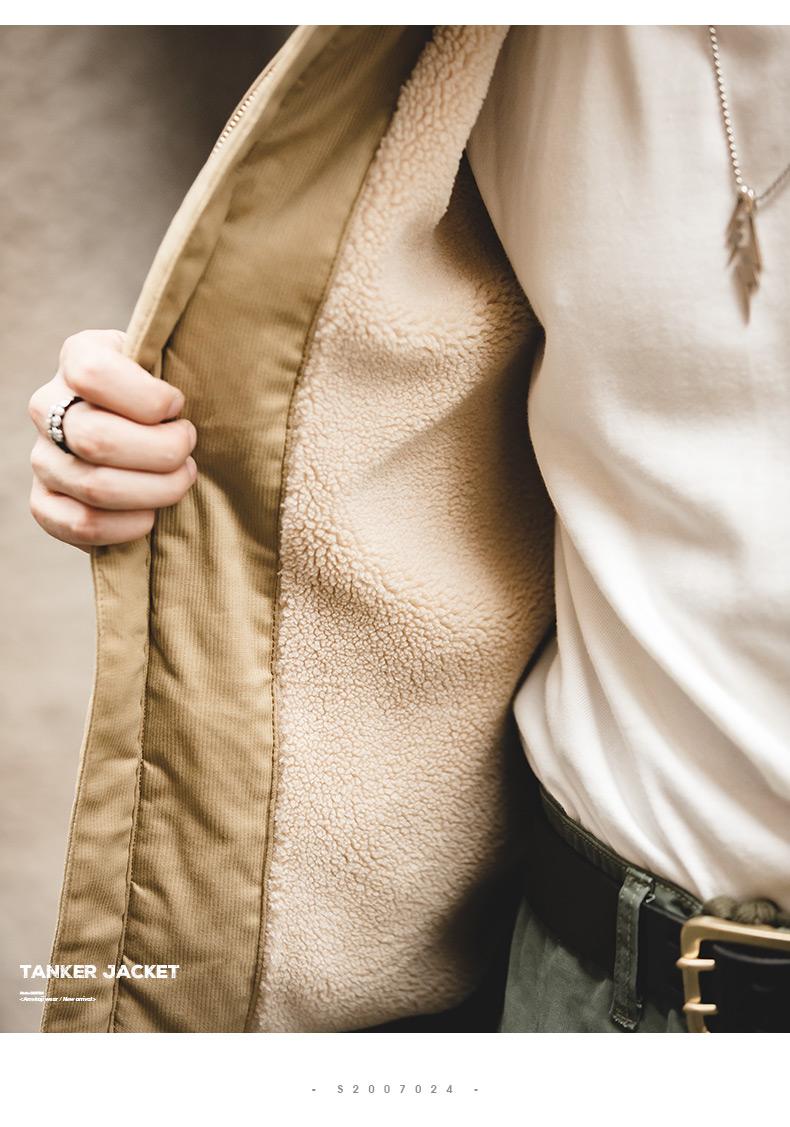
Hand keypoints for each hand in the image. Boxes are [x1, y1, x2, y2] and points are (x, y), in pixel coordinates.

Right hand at [28, 329, 197, 551]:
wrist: (148, 432)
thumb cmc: (169, 399)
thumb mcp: (172, 367)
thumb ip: (176, 367)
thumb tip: (185, 404)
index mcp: (78, 357)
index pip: (94, 374)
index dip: (149, 398)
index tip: (178, 406)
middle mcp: (48, 406)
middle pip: (98, 440)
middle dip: (162, 452)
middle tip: (188, 451)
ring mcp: (42, 457)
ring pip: (96, 486)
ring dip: (155, 491)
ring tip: (180, 480)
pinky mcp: (45, 502)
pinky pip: (81, 524)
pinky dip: (127, 527)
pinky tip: (152, 516)